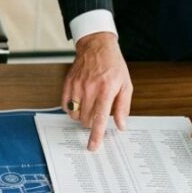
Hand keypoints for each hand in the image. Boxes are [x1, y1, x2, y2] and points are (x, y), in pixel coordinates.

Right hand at [62, 32, 132, 150]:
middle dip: (92, 123)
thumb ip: (123, 107)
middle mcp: (90, 88)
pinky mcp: (68, 83)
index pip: (100, 118)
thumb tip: (121, 125)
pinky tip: (79, 103)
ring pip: (75, 114)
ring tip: (89, 108)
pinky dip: (71, 109)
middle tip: (98, 115)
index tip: (93, 146)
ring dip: (81, 117)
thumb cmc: (113, 65)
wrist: (96, 46)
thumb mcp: (126, 85)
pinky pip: (65, 105)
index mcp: (106, 90)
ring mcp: (77, 85)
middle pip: (86, 119)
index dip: (96, 135)